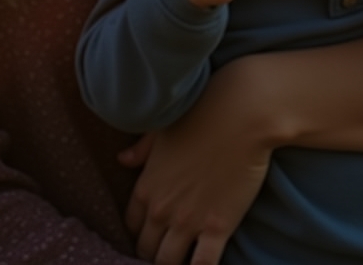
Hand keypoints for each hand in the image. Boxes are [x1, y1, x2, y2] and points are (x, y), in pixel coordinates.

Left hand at [119, 57, 272, 264]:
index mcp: (147, 186)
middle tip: (167, 250)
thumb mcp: (162, 129)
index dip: (140, 230)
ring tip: (182, 260)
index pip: (132, 224)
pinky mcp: (216, 227)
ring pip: (168, 262)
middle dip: (154, 252)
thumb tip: (122, 159)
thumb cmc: (201, 113)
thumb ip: (141, 150)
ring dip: (172, 264)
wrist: (240, 115)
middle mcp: (161, 209)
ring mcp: (187, 221)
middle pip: (147, 249)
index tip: (152, 231)